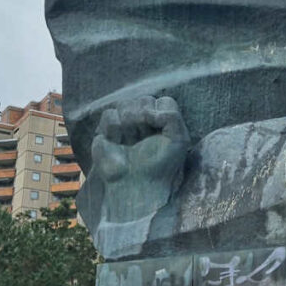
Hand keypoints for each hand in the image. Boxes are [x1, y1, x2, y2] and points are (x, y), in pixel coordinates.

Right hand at [90, 96, 188, 221]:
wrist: (138, 185)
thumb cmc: (162, 165)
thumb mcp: (179, 140)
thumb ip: (171, 116)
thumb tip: (148, 109)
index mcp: (164, 122)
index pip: (164, 102)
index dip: (160, 114)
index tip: (160, 132)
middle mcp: (145, 120)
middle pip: (144, 100)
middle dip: (144, 119)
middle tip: (143, 138)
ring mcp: (126, 124)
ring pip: (125, 104)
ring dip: (129, 124)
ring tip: (130, 142)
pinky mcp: (107, 130)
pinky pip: (109, 114)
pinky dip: (114, 128)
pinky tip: (116, 142)